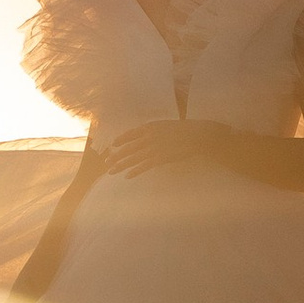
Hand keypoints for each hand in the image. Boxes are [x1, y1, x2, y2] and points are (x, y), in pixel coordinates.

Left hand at [104, 118, 239, 177]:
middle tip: (106, 163)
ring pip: (132, 158)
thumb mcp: (167, 126)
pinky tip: (127, 176)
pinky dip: (135, 171)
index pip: (130, 134)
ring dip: (120, 165)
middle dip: (116, 156)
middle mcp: (148, 137)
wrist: (197, 135)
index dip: (120, 140)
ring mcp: (153, 148)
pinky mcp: (160, 158)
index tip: (112, 146)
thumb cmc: (185, 130)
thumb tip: (147, 136)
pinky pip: (144, 166)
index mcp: (150, 127)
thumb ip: (155, 131)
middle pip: (128, 148)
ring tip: (111, 171)